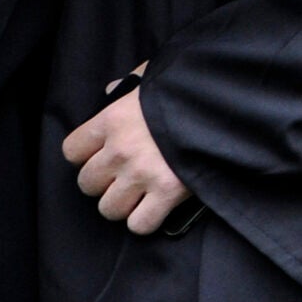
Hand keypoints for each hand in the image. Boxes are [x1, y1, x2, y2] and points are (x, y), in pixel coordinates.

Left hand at [62, 71, 191, 235]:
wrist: (229, 104)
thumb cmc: (188, 89)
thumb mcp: (153, 77)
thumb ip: (129, 84)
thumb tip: (110, 90)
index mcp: (113, 120)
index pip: (72, 150)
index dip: (85, 156)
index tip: (102, 154)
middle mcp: (121, 150)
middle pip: (87, 184)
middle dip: (104, 183)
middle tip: (124, 176)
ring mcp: (142, 174)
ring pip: (109, 209)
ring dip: (123, 205)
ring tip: (140, 194)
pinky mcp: (167, 193)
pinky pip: (139, 225)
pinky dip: (146, 220)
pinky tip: (156, 207)